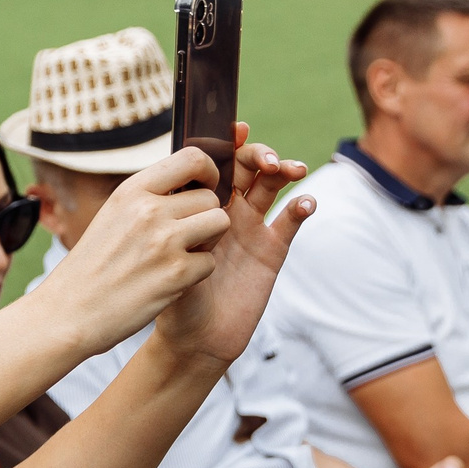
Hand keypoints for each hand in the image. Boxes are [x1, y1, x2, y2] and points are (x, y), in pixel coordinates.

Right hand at [34, 143, 239, 358]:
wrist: (67, 313)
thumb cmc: (91, 269)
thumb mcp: (112, 216)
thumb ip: (147, 198)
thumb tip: (188, 185)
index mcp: (132, 191)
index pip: (192, 158)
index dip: (209, 172)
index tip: (204, 189)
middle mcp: (149, 210)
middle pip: (210, 198)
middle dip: (204, 218)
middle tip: (184, 239)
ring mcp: (164, 242)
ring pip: (219, 224)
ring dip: (207, 242)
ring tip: (181, 256)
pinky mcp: (176, 275)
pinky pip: (210, 263)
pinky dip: (196, 274)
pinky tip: (169, 282)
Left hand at [151, 125, 316, 368]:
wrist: (192, 339)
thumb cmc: (170, 297)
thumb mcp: (163, 259)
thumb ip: (174, 230)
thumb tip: (178, 201)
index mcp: (198, 204)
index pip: (216, 162)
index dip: (228, 143)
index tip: (237, 129)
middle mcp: (226, 209)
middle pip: (248, 166)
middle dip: (259, 154)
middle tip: (265, 160)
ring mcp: (251, 228)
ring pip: (272, 186)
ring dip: (285, 171)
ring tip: (289, 170)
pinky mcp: (272, 250)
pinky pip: (290, 222)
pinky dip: (301, 208)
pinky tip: (305, 202)